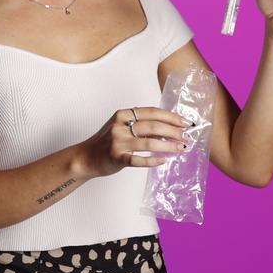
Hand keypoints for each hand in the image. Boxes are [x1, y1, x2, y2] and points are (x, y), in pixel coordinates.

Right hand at [76, 107, 190, 177]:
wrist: (86, 157)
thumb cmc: (107, 142)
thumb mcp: (121, 127)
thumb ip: (140, 124)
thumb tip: (169, 126)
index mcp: (122, 115)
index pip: (151, 112)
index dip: (171, 117)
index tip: (186, 122)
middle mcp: (119, 126)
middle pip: (153, 126)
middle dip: (174, 132)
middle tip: (187, 137)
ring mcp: (117, 142)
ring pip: (149, 142)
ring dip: (169, 146)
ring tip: (181, 149)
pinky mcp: (117, 157)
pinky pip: (138, 160)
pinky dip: (153, 160)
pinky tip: (163, 161)